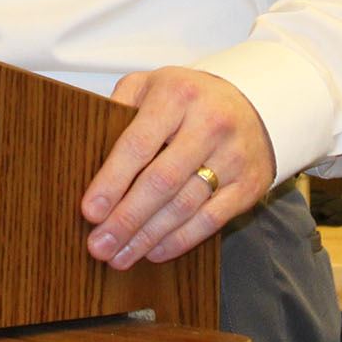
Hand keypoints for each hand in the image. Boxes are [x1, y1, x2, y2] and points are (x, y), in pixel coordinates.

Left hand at [80, 67, 274, 269]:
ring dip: (148, 237)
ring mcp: (233, 156)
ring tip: (120, 257)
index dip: (112, 181)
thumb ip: (120, 107)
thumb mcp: (150, 84)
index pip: (138, 144)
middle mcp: (209, 124)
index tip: (90, 210)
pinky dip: (180, 240)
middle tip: (99, 245)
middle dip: (126, 219)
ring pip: (184, 206)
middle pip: (161, 181)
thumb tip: (89, 149)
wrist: (253, 104)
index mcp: (176, 95)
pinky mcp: (248, 185)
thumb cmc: (189, 99)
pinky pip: (211, 220)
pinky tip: (154, 251)